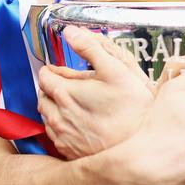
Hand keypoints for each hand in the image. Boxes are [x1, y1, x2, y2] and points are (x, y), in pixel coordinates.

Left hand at [37, 26, 153, 159]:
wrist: (142, 147)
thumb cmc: (132, 107)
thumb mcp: (115, 68)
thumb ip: (90, 47)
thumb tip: (70, 32)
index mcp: (64, 93)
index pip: (44, 76)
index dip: (53, 69)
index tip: (63, 70)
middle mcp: (57, 116)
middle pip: (42, 96)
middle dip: (52, 88)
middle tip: (69, 85)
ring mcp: (62, 137)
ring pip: (47, 117)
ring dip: (54, 107)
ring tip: (74, 104)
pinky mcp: (69, 153)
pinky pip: (55, 136)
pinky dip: (60, 126)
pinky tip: (78, 123)